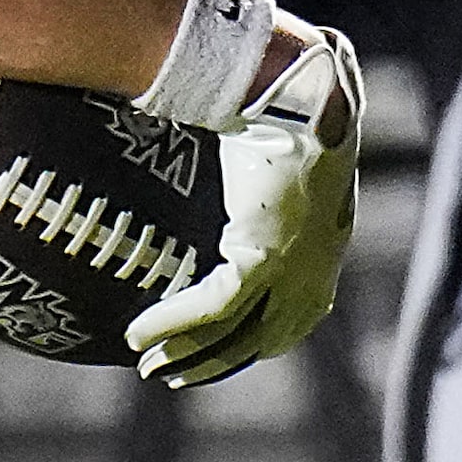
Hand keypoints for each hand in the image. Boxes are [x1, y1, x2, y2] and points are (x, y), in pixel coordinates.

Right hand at [125, 25, 361, 387]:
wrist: (300, 88)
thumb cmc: (293, 103)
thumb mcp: (289, 148)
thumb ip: (268, 167)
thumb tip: (235, 146)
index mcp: (323, 247)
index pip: (291, 319)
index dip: (250, 343)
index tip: (211, 352)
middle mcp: (314, 269)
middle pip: (260, 340)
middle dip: (212, 362)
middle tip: (169, 373)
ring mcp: (292, 267)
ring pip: (233, 333)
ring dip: (185, 353)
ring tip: (146, 364)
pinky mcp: (262, 258)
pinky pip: (212, 307)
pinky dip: (172, 324)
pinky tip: (138, 334)